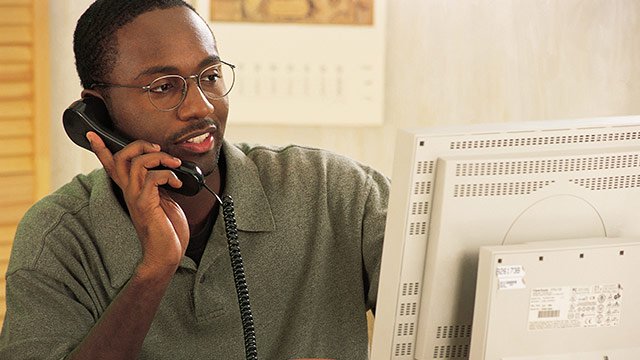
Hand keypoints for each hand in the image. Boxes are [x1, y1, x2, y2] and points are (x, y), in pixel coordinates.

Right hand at [87, 131, 189, 272]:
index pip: (111, 166)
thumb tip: (167, 166)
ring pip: (138, 163)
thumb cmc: (167, 230)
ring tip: (174, 164)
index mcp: (132, 190)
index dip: (101, 149)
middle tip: (158, 149)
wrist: (166, 254)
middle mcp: (130, 192)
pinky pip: (153, 178)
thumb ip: (158, 184)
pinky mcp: (145, 205)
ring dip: (160, 158)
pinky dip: (169, 175)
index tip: (92, 134)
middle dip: (140, 144)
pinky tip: (177, 183)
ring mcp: (135, 198)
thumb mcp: (163, 200)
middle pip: (122, 157)